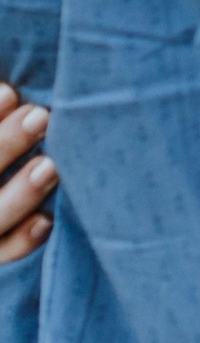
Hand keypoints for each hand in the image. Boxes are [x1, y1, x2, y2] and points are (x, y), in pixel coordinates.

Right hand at [0, 83, 56, 264]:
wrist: (10, 202)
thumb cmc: (15, 151)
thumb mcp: (6, 128)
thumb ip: (7, 104)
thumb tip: (17, 90)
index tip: (11, 92)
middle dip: (5, 145)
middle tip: (40, 117)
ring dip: (21, 193)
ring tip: (51, 166)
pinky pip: (2, 252)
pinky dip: (21, 240)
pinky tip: (46, 221)